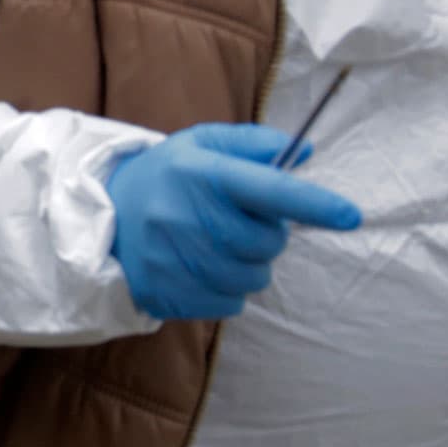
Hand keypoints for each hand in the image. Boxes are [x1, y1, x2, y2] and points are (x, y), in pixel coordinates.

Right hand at [106, 123, 361, 320]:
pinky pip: (230, 302)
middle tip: (236, 222)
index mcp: (200, 173)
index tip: (349, 216)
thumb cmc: (164, 178)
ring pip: (253, 277)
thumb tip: (302, 152)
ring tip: (217, 246)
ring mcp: (174, 259)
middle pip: (268, 242)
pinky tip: (201, 268)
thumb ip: (252, 144)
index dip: (314, 204)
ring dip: (248, 265)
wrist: (98, 217)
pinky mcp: (167, 293)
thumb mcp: (200, 145)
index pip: (269, 190)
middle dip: (266, 234)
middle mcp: (186, 216)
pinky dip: (227, 289)